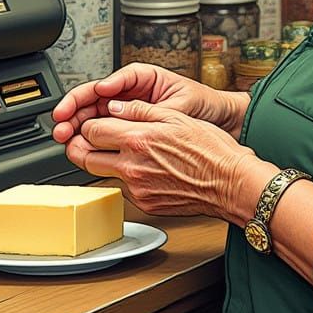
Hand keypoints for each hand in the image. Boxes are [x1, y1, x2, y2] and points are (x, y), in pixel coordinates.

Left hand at [66, 98, 273, 221]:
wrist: (232, 184)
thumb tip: (115, 107)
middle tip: (84, 140)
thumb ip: (140, 111)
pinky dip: (126, 179)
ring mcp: (137, 189)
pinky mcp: (145, 205)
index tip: (93, 122)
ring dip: (102, 163)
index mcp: (138, 139)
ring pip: (102, 175)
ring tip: (116, 153)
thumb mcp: (177, 117)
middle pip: (84, 157)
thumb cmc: (212, 151)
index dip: (88, 123)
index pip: (92, 130)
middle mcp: (132, 166)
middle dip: (79, 146)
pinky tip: (143, 170)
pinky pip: (124, 190)